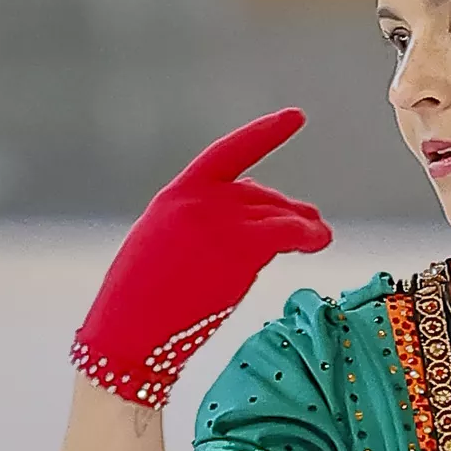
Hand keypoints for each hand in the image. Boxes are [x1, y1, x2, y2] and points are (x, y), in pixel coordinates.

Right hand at [70, 111, 331, 407]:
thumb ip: (200, 224)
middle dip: (284, 209)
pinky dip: (308, 235)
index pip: (228, 153)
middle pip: (258, 195)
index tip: (295, 117)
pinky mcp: (239, 250)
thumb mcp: (162, 246)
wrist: (130, 333)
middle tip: (310, 221)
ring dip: (303, 226)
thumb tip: (249, 221)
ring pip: (276, 216)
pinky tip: (319, 240)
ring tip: (321, 235)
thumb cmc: (140, 304)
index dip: (265, 134)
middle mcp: (199, 201)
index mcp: (176, 195)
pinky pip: (286, 234)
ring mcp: (220, 223)